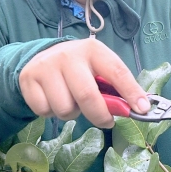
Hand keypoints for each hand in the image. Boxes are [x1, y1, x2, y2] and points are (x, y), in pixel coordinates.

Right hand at [18, 38, 149, 127]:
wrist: (41, 57)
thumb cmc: (79, 67)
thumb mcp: (98, 68)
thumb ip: (113, 87)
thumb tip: (136, 108)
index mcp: (93, 50)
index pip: (116, 71)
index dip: (131, 92)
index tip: (142, 109)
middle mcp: (68, 55)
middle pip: (87, 96)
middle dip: (100, 115)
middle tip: (106, 121)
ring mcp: (46, 66)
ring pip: (65, 109)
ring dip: (72, 113)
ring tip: (72, 101)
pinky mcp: (28, 79)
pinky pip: (44, 111)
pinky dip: (51, 113)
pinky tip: (54, 99)